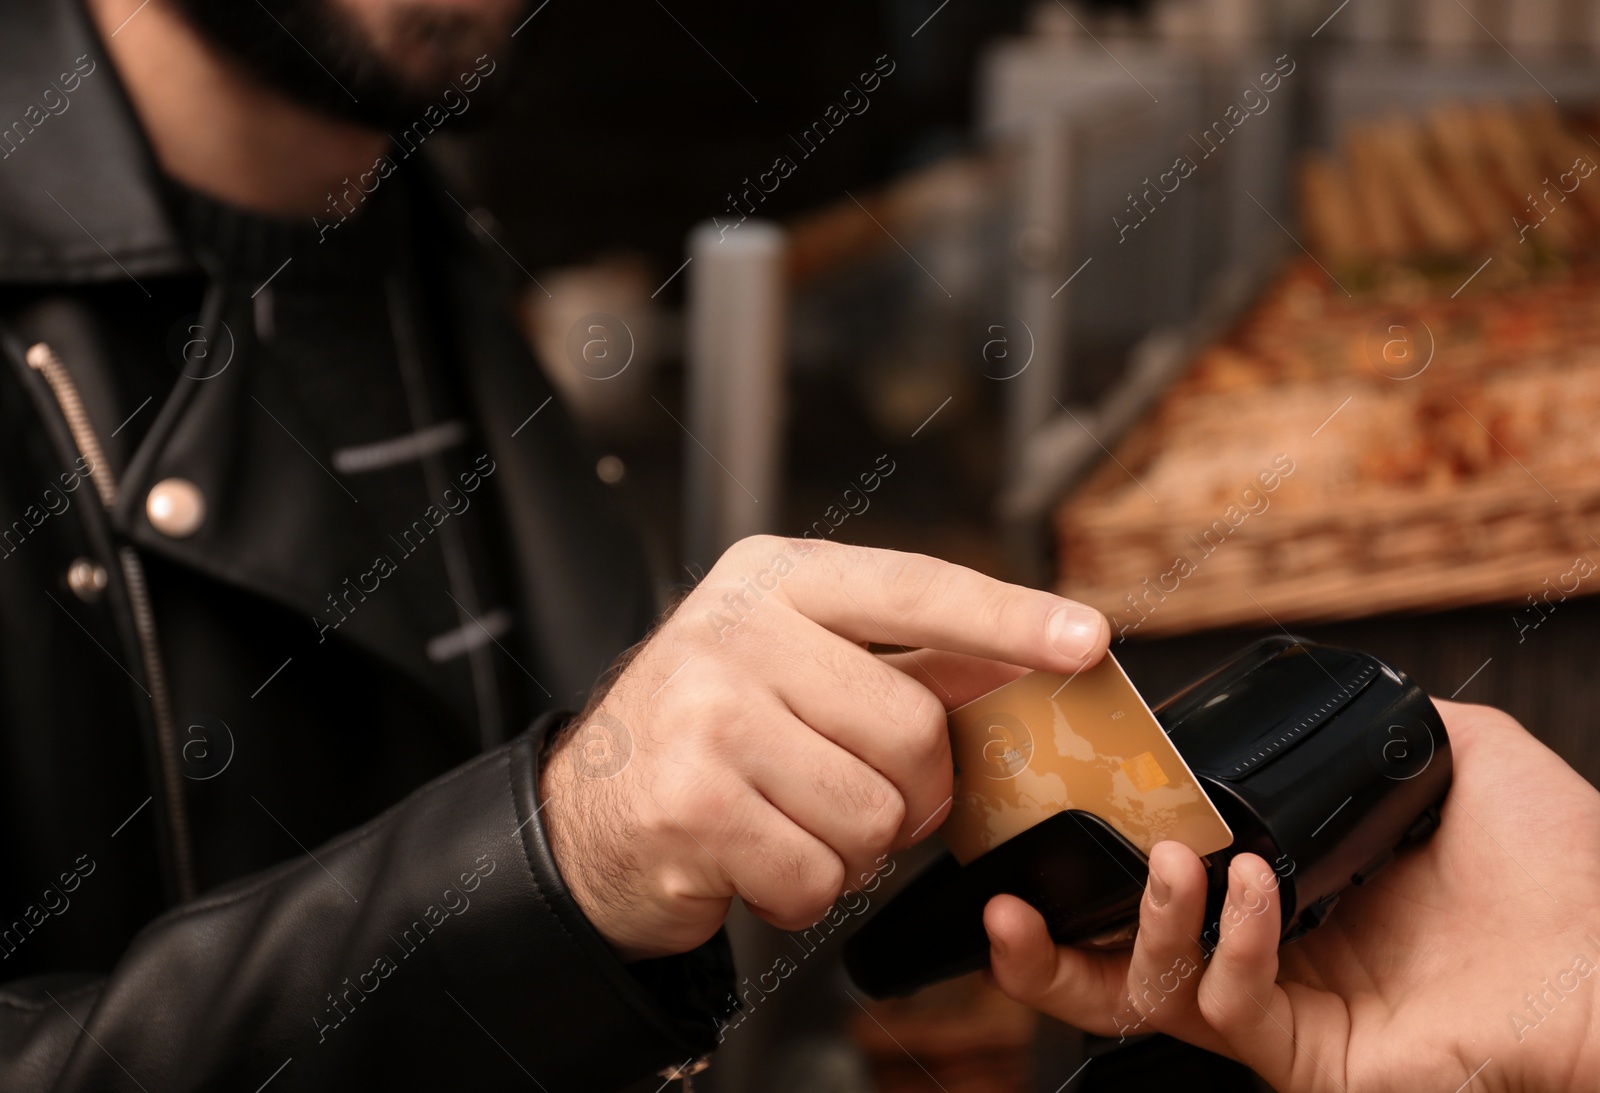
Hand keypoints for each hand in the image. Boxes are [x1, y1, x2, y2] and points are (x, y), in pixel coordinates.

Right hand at [539, 536, 1108, 960]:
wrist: (584, 815)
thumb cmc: (707, 736)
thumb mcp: (794, 666)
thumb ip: (903, 659)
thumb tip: (1031, 653)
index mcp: (772, 579)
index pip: (914, 588)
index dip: (1009, 619)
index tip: (1088, 640)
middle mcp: (733, 630)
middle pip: (912, 726)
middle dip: (908, 789)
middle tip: (855, 793)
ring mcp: (704, 714)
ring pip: (873, 812)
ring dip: (852, 847)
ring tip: (790, 821)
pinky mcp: (689, 803)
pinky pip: (819, 875)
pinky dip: (804, 890)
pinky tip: (754, 858)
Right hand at [984, 700, 1599, 1091]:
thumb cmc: (1566, 871)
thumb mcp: (1464, 759)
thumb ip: (1386, 723)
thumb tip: (1332, 694)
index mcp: (1284, 898)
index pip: (1158, 892)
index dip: (1092, 865)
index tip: (1051, 815)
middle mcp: (1267, 960)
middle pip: (1117, 972)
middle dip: (1042, 951)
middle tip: (1004, 901)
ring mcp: (1284, 1012)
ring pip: (1149, 998)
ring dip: (1140, 922)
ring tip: (1167, 859)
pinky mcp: (1306, 1052)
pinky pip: (1231, 1004)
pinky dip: (1232, 937)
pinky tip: (1253, 882)